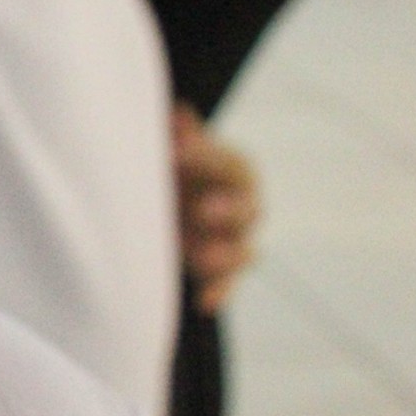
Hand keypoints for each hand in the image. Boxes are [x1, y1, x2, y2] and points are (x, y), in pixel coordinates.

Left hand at [173, 106, 260, 314]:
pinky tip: (204, 302)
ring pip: (245, 252)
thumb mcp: (168, 142)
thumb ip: (177, 133)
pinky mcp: (217, 269)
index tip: (173, 152)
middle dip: (227, 211)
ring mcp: (231, 240)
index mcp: (232, 169)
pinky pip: (226, 284)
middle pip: (249, 211)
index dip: (205, 157)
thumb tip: (179, 113)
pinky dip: (219, 292)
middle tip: (201, 209)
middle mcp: (240, 205)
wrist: (166, 192)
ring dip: (224, 256)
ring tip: (198, 255)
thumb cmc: (169, 161)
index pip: (230, 163)